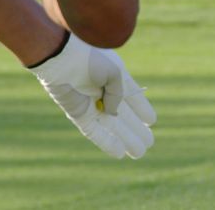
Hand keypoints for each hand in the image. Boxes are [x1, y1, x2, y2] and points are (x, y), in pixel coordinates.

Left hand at [29, 32, 156, 158]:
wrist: (63, 60)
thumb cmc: (91, 60)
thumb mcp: (115, 73)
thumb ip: (120, 95)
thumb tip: (114, 114)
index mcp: (115, 77)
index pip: (132, 96)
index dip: (142, 108)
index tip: (151, 121)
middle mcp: (104, 93)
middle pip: (123, 116)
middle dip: (136, 129)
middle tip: (148, 143)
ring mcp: (91, 105)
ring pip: (112, 127)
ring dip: (125, 139)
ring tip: (139, 153)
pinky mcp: (79, 114)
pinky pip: (95, 132)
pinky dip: (107, 142)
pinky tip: (119, 153)